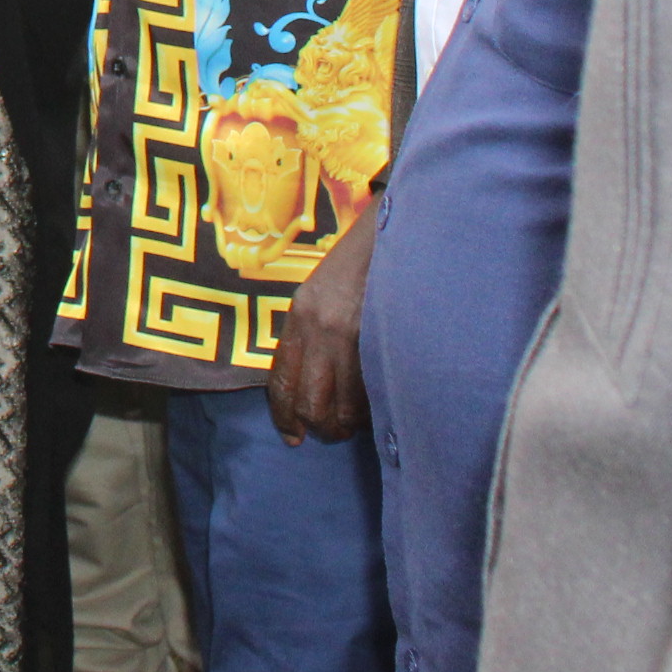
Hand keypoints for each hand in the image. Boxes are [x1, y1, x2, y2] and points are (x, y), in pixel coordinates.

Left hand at [266, 213, 374, 445]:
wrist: (390, 236)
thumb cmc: (356, 266)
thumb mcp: (318, 295)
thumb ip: (309, 334)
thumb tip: (310, 383)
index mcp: (299, 316)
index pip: (281, 379)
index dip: (285, 414)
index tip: (292, 435)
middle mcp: (320, 328)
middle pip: (310, 401)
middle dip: (319, 426)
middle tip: (329, 433)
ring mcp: (353, 335)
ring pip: (345, 405)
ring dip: (348, 424)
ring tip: (354, 425)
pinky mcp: (384, 339)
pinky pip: (373, 390)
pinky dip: (373, 408)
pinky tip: (376, 407)